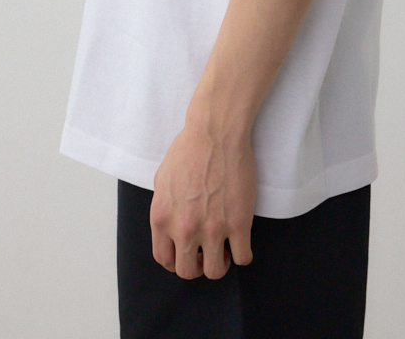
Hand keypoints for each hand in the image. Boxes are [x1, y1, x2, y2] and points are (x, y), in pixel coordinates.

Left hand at [150, 116, 256, 279]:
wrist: (216, 132)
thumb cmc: (188, 149)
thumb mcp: (161, 180)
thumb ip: (164, 209)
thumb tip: (170, 227)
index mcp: (162, 219)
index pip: (164, 259)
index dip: (176, 261)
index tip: (187, 253)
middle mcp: (184, 228)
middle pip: (188, 271)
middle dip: (197, 265)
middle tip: (206, 251)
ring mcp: (212, 228)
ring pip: (215, 271)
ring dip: (220, 262)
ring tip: (224, 246)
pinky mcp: (239, 223)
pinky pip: (242, 257)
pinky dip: (242, 253)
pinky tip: (240, 240)